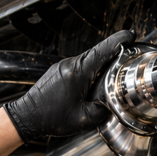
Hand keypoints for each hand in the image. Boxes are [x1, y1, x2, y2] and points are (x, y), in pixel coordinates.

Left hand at [3, 30, 133, 142]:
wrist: (26, 117)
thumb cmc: (51, 118)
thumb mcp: (84, 119)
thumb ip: (103, 110)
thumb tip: (114, 104)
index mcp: (77, 73)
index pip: (102, 50)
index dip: (118, 41)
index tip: (130, 35)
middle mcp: (69, 65)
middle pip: (97, 53)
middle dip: (114, 52)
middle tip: (129, 54)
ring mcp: (62, 66)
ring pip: (88, 59)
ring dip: (102, 62)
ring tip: (114, 71)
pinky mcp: (58, 71)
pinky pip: (79, 66)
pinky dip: (90, 69)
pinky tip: (94, 81)